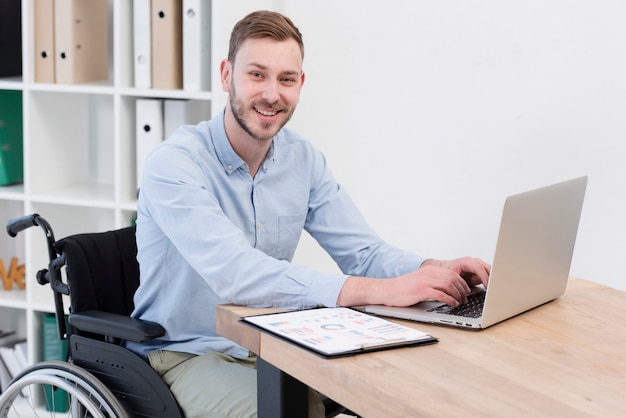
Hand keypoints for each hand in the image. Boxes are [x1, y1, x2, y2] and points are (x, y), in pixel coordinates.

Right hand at [336, 257, 490, 307]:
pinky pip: (441, 294)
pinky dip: (450, 300)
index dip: (462, 283)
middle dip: (463, 289)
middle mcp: (429, 273)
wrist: (386, 290)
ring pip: (450, 285)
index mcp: (430, 270)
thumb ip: (433, 283)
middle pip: (454, 278)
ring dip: (458, 295)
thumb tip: (448, 290)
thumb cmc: (402, 289)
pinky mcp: (422, 290)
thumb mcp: (420, 282)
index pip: (452, 273)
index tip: (466, 291)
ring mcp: (425, 280)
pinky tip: (452, 304)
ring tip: (460, 302)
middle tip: (466, 298)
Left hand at [422, 257, 490, 287]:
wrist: (446, 267)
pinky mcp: (480, 270)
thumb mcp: (453, 277)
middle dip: (492, 278)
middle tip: (494, 289)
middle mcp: (474, 262)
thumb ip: (460, 282)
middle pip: (487, 268)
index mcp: (467, 262)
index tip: (487, 286)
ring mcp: (478, 265)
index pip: (479, 268)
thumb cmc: (448, 270)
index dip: (484, 277)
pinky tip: (491, 287)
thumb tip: (466, 291)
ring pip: (490, 271)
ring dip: (492, 279)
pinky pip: (488, 274)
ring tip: (494, 289)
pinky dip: (490, 280)